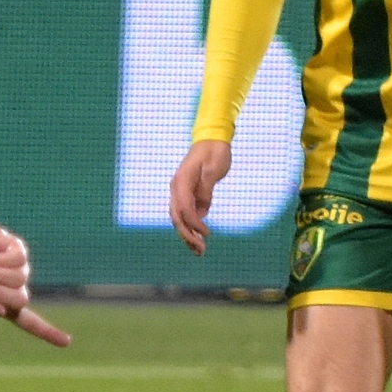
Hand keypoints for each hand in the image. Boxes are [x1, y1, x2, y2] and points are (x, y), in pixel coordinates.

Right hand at [0, 215, 70, 347]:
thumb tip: (3, 312)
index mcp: (3, 302)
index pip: (28, 321)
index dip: (47, 332)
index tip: (66, 342)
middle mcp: (16, 287)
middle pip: (21, 301)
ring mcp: (19, 267)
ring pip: (19, 280)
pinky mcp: (17, 249)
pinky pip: (18, 260)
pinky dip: (1, 262)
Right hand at [169, 140, 231, 256]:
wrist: (211, 140)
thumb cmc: (215, 152)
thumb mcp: (214, 169)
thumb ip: (206, 189)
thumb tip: (202, 211)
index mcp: (182, 181)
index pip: (184, 209)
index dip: (194, 224)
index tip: (207, 234)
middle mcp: (177, 188)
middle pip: (177, 218)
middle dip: (188, 236)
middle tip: (201, 251)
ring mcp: (179, 191)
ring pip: (178, 219)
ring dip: (187, 236)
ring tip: (199, 251)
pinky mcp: (186, 194)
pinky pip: (184, 214)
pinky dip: (190, 228)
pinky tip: (198, 239)